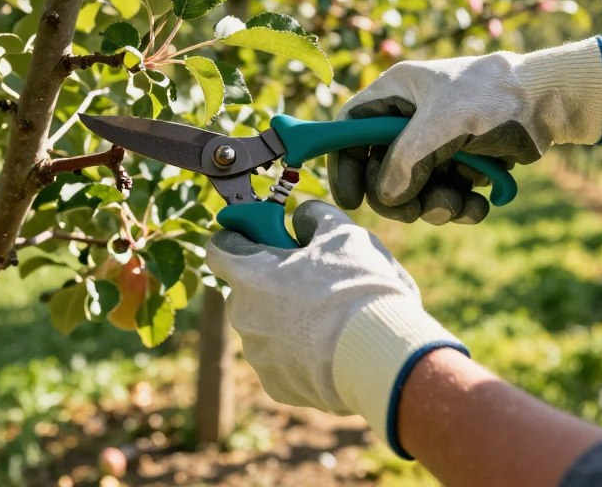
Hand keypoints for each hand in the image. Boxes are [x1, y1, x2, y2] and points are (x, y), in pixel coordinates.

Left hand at [206, 201, 464, 456]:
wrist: (382, 357)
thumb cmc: (359, 289)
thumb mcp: (343, 234)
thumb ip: (314, 217)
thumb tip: (301, 217)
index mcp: (249, 274)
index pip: (219, 247)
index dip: (240, 235)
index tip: (262, 233)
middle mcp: (242, 315)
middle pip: (246, 289)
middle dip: (271, 280)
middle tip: (312, 277)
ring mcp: (257, 354)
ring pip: (264, 326)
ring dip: (286, 318)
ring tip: (331, 317)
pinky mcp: (276, 386)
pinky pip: (281, 361)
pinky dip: (299, 353)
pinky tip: (332, 348)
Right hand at [328, 36, 601, 223]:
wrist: (551, 101)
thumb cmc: (493, 96)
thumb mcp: (443, 124)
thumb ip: (407, 160)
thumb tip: (386, 197)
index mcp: (396, 93)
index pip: (351, 129)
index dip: (344, 163)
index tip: (350, 199)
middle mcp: (410, 118)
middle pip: (381, 169)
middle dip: (400, 196)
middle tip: (417, 210)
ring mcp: (436, 142)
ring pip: (415, 189)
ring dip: (435, 205)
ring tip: (459, 203)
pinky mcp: (461, 161)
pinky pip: (445, 194)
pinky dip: (459, 206)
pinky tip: (479, 204)